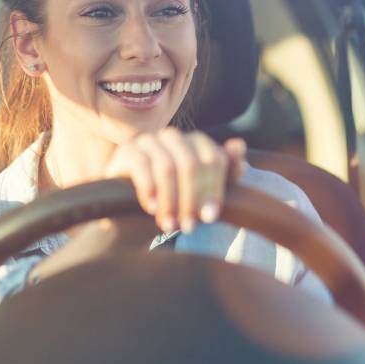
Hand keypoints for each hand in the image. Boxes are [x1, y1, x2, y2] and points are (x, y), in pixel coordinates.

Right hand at [103, 129, 247, 234]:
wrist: (130, 208)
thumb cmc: (172, 199)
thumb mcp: (202, 191)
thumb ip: (226, 170)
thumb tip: (238, 145)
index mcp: (195, 141)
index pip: (213, 159)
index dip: (214, 189)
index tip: (210, 217)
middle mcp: (172, 136)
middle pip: (190, 163)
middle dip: (192, 199)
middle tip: (189, 227)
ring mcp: (148, 141)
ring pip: (166, 167)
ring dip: (170, 201)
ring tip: (170, 225)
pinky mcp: (126, 150)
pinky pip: (141, 166)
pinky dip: (149, 189)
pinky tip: (152, 209)